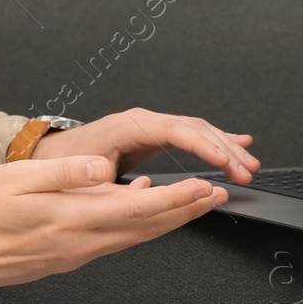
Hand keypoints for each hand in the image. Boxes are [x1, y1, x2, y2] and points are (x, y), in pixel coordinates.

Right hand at [0, 157, 226, 293]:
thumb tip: (103, 168)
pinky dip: (141, 225)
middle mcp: (83, 241)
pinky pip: (118, 239)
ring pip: (137, 235)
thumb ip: (64, 174)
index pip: (138, 209)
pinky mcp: (72, 255)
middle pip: (148, 227)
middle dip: (187, 210)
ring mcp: (79, 252)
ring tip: (196, 203)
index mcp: (73, 219)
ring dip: (170, 219)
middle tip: (217, 195)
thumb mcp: (16, 182)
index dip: (177, 199)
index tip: (204, 188)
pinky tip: (143, 209)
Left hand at [28, 106, 259, 184]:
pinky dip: (216, 140)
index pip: (178, 132)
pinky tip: (239, 143)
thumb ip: (107, 178)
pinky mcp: (154, 135)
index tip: (227, 163)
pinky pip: (191, 135)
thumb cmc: (65, 161)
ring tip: (250, 163)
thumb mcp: (84, 172)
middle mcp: (144, 121)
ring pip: (198, 130)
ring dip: (227, 146)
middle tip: (247, 171)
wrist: (52, 151)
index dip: (206, 147)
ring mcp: (151, 126)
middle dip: (225, 150)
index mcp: (130, 126)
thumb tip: (129, 182)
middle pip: (196, 129)